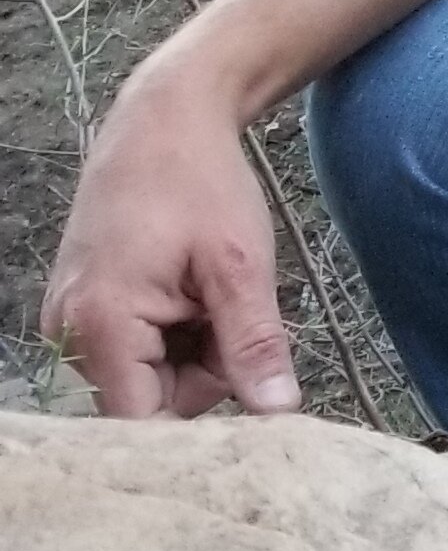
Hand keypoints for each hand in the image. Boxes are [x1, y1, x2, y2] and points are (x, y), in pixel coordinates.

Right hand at [37, 79, 301, 418]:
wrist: (165, 121)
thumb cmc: (200, 182)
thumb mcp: (240, 265)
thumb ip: (254, 343)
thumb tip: (277, 413)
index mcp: (99, 326)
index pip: (141, 423)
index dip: (198, 429)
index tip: (249, 406)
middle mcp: (68, 333)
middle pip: (149, 402)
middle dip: (204, 373)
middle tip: (230, 310)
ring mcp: (70, 323)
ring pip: (148, 378)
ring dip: (193, 351)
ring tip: (207, 293)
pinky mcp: (83, 312)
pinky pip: (136, 352)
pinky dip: (175, 334)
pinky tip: (189, 293)